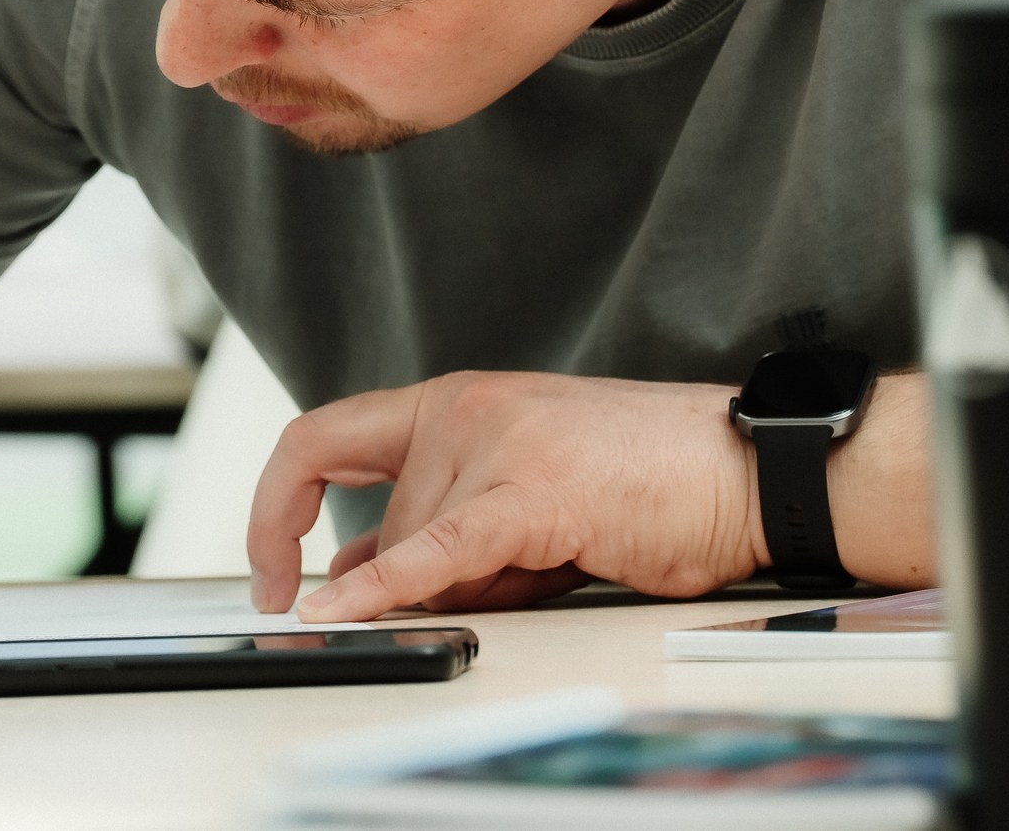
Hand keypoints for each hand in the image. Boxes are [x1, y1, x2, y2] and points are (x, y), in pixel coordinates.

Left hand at [246, 371, 766, 622]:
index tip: (267, 568)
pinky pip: (437, 550)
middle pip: (381, 526)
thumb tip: (353, 584)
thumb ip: (437, 528)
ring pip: (418, 551)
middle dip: (418, 580)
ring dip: (469, 589)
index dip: (273, 507)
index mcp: (456, 400)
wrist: (742, 470)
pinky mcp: (532, 490)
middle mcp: (464, 407)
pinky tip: (345, 609)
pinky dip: (385, 587)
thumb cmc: (647, 481)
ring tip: (559, 552)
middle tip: (505, 580)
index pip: (320, 440)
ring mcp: (495, 441)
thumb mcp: (520, 498)